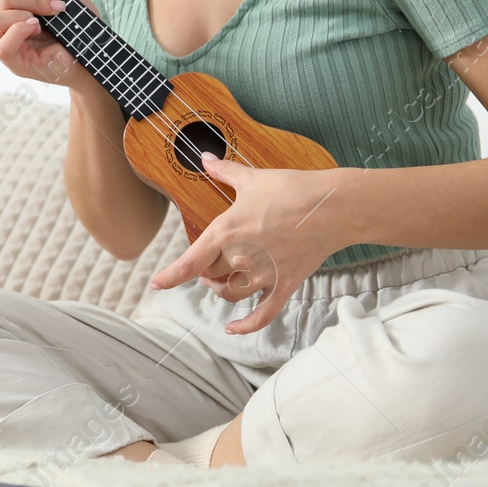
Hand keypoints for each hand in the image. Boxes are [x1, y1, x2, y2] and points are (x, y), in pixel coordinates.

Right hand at [0, 0, 97, 90]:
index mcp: (11, 0)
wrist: (97, 52)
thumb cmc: (79, 22)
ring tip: (50, 15)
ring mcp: (6, 40)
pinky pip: (1, 44)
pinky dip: (20, 30)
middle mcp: (4, 18)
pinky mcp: (13, 62)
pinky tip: (38, 28)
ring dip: (27, 9)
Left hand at [148, 152, 349, 333]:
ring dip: (220, 291)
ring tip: (217, 284)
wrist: (332, 207)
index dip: (170, 275)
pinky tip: (232, 328)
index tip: (156, 284)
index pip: (190, 261)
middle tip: (205, 266)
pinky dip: (246, 325)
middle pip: (211, 274)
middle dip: (204, 272)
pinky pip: (262, 314)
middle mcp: (240, 258)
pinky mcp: (284, 285)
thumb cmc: (291, 189)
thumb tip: (205, 158)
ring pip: (231, 293)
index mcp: (226, 232)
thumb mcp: (253, 178)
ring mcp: (263, 275)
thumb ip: (225, 171)